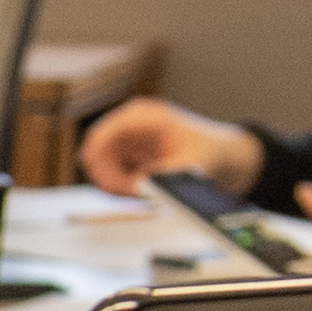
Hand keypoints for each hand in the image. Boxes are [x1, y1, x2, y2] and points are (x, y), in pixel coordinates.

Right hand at [75, 100, 258, 194]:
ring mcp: (123, 136)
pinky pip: (106, 171)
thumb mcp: (188, 166)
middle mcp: (129, 122)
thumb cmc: (206, 154)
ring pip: (98, 164)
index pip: (103, 134)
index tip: (110, 186)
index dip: (99, 162)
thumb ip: (161, 177)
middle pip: (96, 152)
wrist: (216, 154)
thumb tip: (141, 188)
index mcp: (144, 116)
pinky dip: (118, 183)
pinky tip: (139, 187)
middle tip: (131, 194)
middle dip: (108, 177)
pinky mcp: (122, 150)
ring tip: (141, 191)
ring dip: (114, 182)